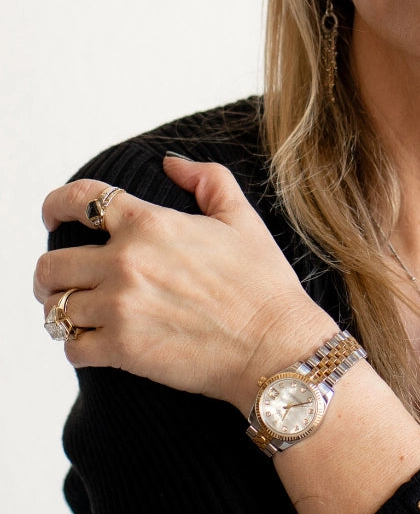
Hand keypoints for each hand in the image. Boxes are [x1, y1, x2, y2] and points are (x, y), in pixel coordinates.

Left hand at [34, 156, 336, 411]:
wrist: (275, 344)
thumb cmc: (264, 284)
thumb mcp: (243, 218)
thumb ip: (207, 179)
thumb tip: (172, 162)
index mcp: (151, 224)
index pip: (79, 201)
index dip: (57, 204)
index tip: (54, 214)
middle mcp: (126, 263)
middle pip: (51, 263)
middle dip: (54, 270)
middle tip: (70, 278)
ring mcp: (120, 308)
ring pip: (55, 307)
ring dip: (65, 308)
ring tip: (85, 311)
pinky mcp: (121, 351)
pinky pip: (70, 348)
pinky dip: (78, 345)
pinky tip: (98, 341)